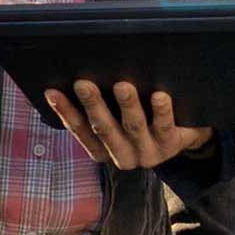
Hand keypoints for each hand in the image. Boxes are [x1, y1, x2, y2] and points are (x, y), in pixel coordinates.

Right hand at [43, 76, 210, 169]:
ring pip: (134, 127)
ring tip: (122, 86)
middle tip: (83, 84)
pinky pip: (165, 126)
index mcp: (103, 151)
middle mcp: (122, 157)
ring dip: (127, 106)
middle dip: (93, 105)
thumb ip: (101, 108)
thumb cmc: (142, 121)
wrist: (182, 136)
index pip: (80, 130)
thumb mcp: (118, 121)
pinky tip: (159, 96)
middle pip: (105, 129)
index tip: (52, 91)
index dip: (65, 111)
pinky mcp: (171, 145)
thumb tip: (73, 77)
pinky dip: (161, 111)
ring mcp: (147, 153)